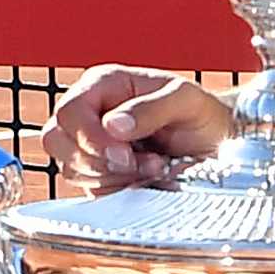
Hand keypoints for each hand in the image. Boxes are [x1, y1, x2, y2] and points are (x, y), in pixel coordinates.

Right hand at [48, 64, 229, 186]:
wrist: (217, 144)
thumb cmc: (202, 114)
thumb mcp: (185, 101)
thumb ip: (150, 108)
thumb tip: (113, 125)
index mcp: (104, 84)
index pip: (70, 112)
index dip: (91, 138)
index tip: (124, 154)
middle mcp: (91, 112)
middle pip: (56, 140)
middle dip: (96, 160)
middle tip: (136, 163)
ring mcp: (91, 144)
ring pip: (69, 168)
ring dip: (110, 176)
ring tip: (151, 167)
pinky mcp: (98, 172)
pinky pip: (86, 188)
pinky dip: (115, 189)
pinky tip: (142, 179)